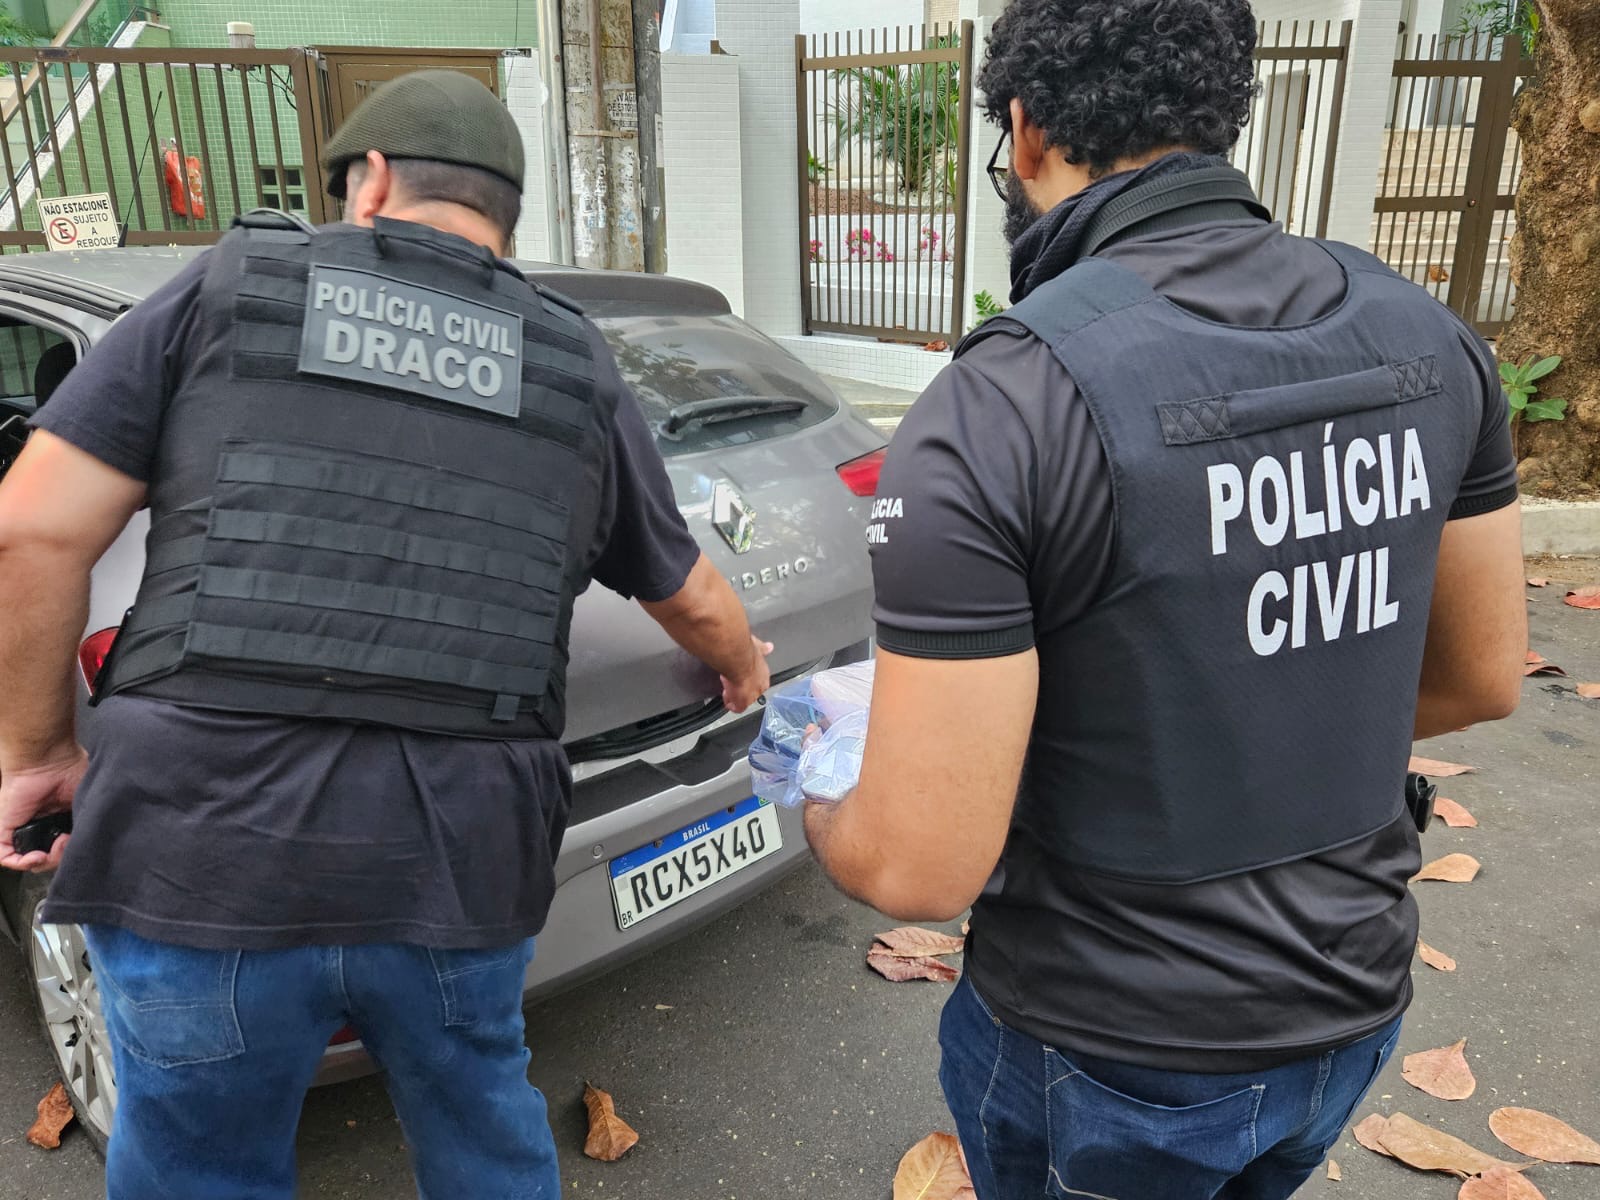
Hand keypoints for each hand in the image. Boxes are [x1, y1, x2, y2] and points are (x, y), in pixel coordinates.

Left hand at [0, 747, 86, 872]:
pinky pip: (5, 856)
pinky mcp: (5, 827)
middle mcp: (40, 824)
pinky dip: (20, 863)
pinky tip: (36, 857)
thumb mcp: (87, 801)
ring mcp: (22, 827)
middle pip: (48, 855)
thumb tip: (89, 841)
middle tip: (67, 845)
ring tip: (53, 850)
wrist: (47, 758)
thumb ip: (86, 824)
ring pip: (27, 859)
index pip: (64, 845)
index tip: (80, 844)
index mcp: (60, 817)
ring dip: (43, 862)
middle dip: (58, 857)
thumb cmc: (70, 768)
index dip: (72, 851)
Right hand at [721, 636, 773, 713]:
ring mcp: (753, 696)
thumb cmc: (745, 654)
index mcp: (764, 674)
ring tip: (728, 692)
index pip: (758, 682)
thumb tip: (769, 647)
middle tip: (733, 686)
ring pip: (745, 700)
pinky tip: (727, 702)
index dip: (748, 681)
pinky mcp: (743, 703)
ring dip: (736, 696)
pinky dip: (731, 705)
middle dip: (742, 690)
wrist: (738, 661)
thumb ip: (763, 649)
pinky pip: (738, 708)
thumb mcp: (758, 648)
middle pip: (752, 692)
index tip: (741, 678)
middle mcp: (760, 686)